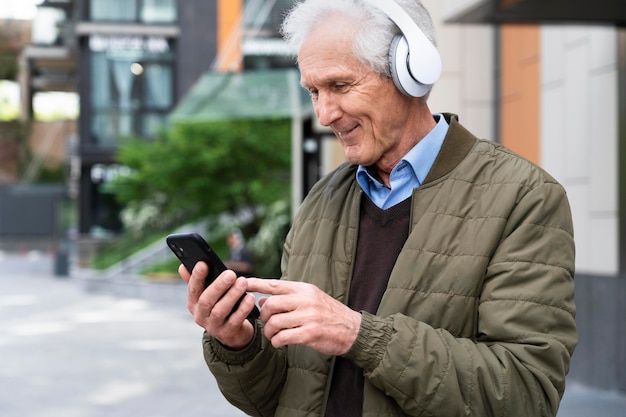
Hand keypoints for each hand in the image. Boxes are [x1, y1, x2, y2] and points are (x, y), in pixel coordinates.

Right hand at [179, 262, 255, 349]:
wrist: (232, 331)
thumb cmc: (219, 305)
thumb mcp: (207, 294)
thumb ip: (198, 281)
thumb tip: (182, 266)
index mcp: (193, 303)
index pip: (192, 289)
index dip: (196, 277)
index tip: (203, 264)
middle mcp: (200, 316)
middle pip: (206, 301)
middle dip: (218, 286)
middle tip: (231, 274)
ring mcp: (213, 326)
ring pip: (220, 311)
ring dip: (232, 295)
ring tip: (243, 282)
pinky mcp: (227, 333)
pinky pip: (235, 321)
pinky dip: (243, 309)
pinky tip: (250, 298)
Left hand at [246, 278, 361, 355]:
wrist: (352, 330)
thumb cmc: (329, 315)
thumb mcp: (312, 299)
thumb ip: (289, 298)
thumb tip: (262, 300)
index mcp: (305, 289)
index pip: (274, 284)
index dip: (256, 284)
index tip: (242, 283)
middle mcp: (305, 300)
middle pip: (271, 304)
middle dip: (264, 316)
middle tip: (267, 324)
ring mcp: (308, 316)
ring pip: (274, 322)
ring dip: (269, 332)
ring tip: (274, 336)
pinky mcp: (310, 333)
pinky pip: (283, 337)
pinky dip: (277, 341)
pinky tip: (280, 343)